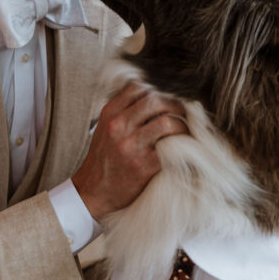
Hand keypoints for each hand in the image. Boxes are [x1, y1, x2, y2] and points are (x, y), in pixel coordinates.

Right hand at [72, 82, 187, 220]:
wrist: (93, 191)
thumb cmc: (103, 159)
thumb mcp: (104, 128)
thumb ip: (122, 112)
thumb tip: (151, 96)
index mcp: (110, 114)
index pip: (137, 88)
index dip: (155, 91)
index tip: (164, 100)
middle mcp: (119, 127)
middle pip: (155, 101)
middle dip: (174, 105)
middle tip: (182, 113)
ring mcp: (131, 146)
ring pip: (167, 122)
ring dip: (182, 126)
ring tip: (184, 132)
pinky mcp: (143, 165)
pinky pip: (172, 148)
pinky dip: (182, 146)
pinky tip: (183, 149)